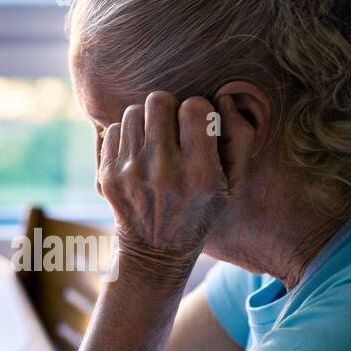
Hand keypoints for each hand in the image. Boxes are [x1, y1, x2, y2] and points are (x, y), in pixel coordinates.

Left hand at [97, 91, 249, 276]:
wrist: (156, 252)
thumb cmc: (201, 211)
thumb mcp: (234, 184)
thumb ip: (241, 138)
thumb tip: (224, 99)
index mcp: (200, 173)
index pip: (195, 107)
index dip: (199, 111)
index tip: (198, 128)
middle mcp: (163, 172)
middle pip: (159, 101)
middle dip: (169, 109)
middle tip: (174, 128)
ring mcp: (132, 173)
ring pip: (133, 111)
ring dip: (146, 121)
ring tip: (156, 140)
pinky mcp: (109, 176)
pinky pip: (113, 129)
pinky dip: (127, 136)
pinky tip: (139, 154)